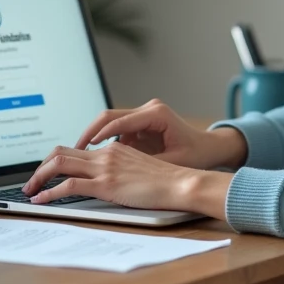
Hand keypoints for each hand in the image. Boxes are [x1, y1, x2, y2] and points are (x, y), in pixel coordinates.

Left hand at [21, 143, 233, 218]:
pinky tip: (41, 201)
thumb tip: (108, 182)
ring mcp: (105, 168)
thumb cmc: (168, 182)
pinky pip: (69, 185)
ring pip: (59, 164)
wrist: (182, 183)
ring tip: (29, 191)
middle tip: (30, 182)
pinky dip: (50, 192)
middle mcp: (106, 154)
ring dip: (38, 177)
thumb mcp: (140, 171)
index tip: (46, 174)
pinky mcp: (106, 184)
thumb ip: (121, 171)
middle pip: (60, 152)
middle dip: (40, 167)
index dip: (56, 160)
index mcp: (114, 150)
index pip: (76, 150)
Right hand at [77, 99, 246, 170]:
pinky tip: (94, 158)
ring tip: (78, 156)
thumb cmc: (196, 155)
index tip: (86, 148)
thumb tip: (123, 173)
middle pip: (109, 116)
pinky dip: (104, 141)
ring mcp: (143, 115)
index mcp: (156, 114)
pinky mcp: (140, 124)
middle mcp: (148, 109)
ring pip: (109, 121)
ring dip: (94, 137)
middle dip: (89, 133)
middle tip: (74, 150)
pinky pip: (116, 129)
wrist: (209, 148)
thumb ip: (147, 165)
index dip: (100, 135)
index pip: (119, 121)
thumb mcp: (172, 163)